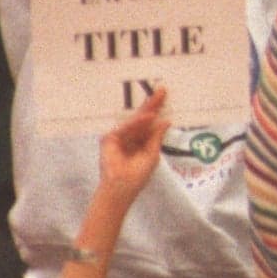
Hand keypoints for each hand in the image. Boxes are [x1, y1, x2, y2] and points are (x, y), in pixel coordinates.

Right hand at [97, 89, 171, 205]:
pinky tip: (147, 117)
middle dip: (153, 103)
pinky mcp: (109, 139)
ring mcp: (120, 136)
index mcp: (142, 139)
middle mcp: (131, 135)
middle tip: (162, 89)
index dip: (159, 109)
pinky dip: (136, 123)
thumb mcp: (152, 154)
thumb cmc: (137, 175)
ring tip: (158, 98)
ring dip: (147, 110)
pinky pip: (124, 128)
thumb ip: (156, 137)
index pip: (151, 121)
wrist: (122, 188)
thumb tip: (166, 121)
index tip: (167, 96)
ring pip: (135, 120)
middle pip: (143, 116)